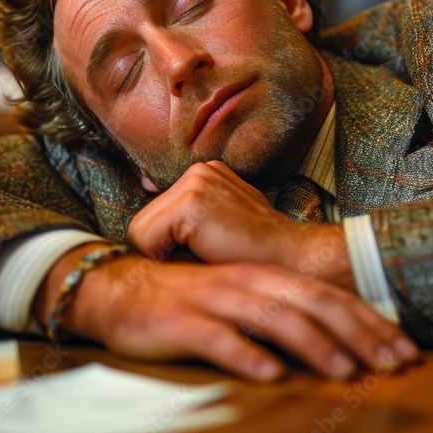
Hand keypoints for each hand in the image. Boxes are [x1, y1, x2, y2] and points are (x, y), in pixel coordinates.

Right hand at [59, 251, 419, 381]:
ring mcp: (212, 299)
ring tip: (344, 372)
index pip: (325, 296)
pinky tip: (270, 374)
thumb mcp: (237, 301)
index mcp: (262, 277)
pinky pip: (216, 338)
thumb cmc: (184, 301)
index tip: (403, 349)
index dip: (367, 321)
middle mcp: (243, 282)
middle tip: (393, 364)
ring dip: (311, 345)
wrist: (117, 291)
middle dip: (356, 334)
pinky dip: (245, 354)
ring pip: (269, 318)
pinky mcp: (180, 321)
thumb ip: (276, 314)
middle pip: (309, 304)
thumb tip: (332, 343)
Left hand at [127, 161, 350, 286]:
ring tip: (209, 252)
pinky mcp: (192, 200)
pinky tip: (206, 252)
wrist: (295, 261)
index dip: (169, 248)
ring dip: (167, 255)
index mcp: (203, 175)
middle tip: (208, 255)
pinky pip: (145, 239)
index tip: (206, 252)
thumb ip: (184, 230)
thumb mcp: (218, 232)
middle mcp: (197, 171)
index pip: (154, 218)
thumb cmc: (258, 257)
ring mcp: (195, 181)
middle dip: (165, 251)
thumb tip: (137, 241)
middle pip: (143, 223)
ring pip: (140, 232)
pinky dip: (167, 258)